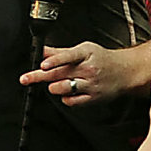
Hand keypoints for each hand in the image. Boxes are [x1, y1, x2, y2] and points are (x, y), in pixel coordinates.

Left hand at [21, 41, 150, 106]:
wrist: (125, 71)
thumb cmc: (101, 59)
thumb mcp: (82, 49)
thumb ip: (60, 52)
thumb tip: (41, 51)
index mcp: (85, 54)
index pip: (68, 56)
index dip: (54, 61)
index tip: (42, 65)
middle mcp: (88, 70)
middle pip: (59, 74)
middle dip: (39, 77)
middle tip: (25, 79)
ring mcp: (90, 85)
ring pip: (63, 89)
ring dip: (54, 87)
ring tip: (56, 83)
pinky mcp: (92, 98)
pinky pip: (71, 102)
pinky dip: (65, 98)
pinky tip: (69, 92)